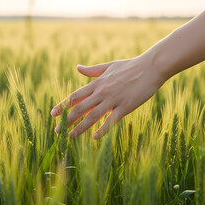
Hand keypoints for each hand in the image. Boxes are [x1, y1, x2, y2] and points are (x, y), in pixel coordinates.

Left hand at [50, 53, 165, 138]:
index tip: (53, 114)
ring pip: (93, 116)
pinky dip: (103, 129)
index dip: (63, 105)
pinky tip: (95, 137)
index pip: (76, 96)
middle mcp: (102, 92)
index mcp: (97, 83)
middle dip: (67, 120)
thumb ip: (92, 70)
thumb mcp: (109, 66)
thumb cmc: (130, 66)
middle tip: (57, 131)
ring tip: (70, 136)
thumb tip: (77, 68)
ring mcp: (113, 99)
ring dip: (80, 127)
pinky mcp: (126, 106)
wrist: (151, 67)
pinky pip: (112, 120)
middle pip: (80, 108)